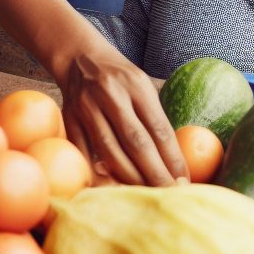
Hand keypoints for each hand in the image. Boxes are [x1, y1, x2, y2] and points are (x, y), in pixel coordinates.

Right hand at [54, 42, 188, 186]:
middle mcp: (111, 94)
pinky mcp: (69, 119)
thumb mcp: (143, 82)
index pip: (159, 128)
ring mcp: (87, 107)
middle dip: (155, 174)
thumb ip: (159, 111)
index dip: (173, 158)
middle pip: (137, 143)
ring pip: (110, 151)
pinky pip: (84, 153)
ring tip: (145, 195)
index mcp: (136, 85)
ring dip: (130, 178)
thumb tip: (184, 152)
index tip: (184, 181)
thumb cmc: (119, 76)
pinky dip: (98, 174)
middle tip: (169, 195)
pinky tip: (112, 189)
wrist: (79, 58)